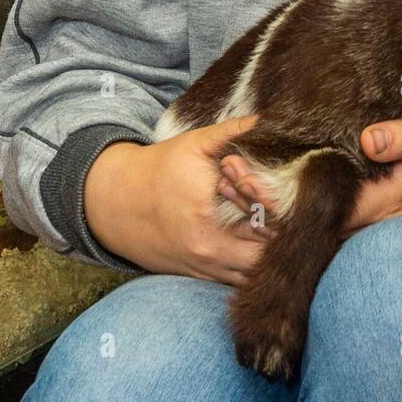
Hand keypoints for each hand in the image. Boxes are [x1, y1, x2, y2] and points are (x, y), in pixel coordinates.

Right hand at [83, 113, 272, 286]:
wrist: (115, 203)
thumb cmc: (159, 169)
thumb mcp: (194, 144)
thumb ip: (233, 131)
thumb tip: (268, 119)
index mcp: (210, 218)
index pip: (269, 225)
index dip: (284, 210)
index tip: (285, 193)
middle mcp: (209, 251)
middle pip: (268, 257)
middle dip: (282, 236)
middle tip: (286, 212)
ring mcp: (205, 269)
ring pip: (255, 276)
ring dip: (269, 256)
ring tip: (272, 227)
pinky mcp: (199, 277)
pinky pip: (237, 282)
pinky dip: (251, 267)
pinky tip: (255, 243)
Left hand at [219, 120, 401, 238]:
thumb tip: (369, 139)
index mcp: (380, 204)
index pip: (319, 208)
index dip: (281, 196)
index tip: (246, 177)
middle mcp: (364, 223)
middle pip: (304, 222)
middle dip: (264, 202)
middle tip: (226, 174)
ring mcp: (361, 226)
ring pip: (305, 224)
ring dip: (269, 205)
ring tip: (230, 177)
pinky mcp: (359, 221)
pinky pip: (316, 220)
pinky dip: (285, 207)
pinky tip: (256, 186)